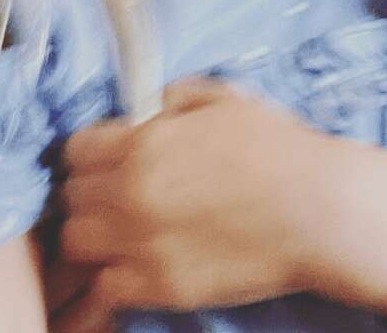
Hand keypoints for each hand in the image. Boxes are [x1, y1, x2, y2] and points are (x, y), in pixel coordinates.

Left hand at [50, 80, 341, 331]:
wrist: (316, 209)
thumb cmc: (276, 147)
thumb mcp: (224, 98)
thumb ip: (174, 97)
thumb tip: (147, 107)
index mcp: (143, 145)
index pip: (74, 149)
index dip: (90, 149)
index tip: (107, 153)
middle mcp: (131, 196)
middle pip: (69, 197)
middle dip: (89, 188)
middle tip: (116, 188)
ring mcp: (142, 247)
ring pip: (75, 243)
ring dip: (93, 231)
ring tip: (121, 226)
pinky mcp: (161, 289)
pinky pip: (105, 287)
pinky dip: (114, 273)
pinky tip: (140, 259)